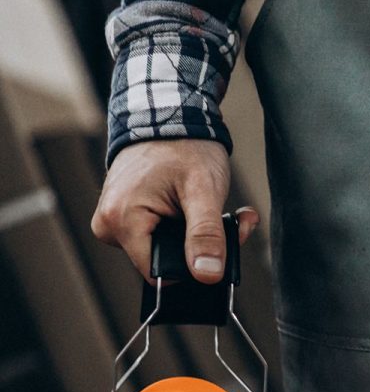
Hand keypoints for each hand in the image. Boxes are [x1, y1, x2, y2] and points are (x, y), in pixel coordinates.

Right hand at [91, 139, 258, 283]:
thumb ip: (206, 234)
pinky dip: (192, 225)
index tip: (226, 243)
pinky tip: (211, 208)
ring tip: (228, 211)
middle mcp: (110, 226)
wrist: (170, 116)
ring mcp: (117, 222)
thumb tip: (208, 275)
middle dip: (207, 247)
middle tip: (236, 222)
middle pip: (165, 261)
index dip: (196, 265)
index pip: (159, 272)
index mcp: (121, 222)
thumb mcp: (203, 191)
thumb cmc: (184, 146)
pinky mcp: (128, 217)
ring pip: (168, 248)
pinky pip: (162, 234)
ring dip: (204, 235)